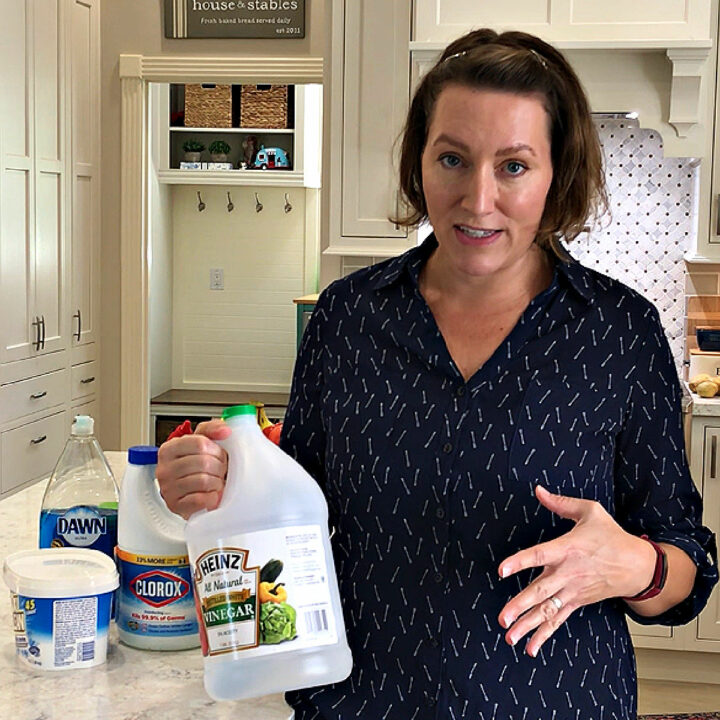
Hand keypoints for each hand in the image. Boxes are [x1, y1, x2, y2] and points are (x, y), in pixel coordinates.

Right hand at [156, 419, 230, 518]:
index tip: (219, 455)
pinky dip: (212, 497)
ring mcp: (168, 488)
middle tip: (220, 471)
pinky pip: (201, 499)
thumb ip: (212, 430)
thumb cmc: (196, 467)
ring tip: (215, 482)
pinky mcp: (176, 506)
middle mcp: (164, 468)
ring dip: (217, 483)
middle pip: (204, 462)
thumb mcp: (201, 442)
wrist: (190, 493)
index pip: (200, 443)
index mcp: (169, 449)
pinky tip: (210, 494)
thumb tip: (225, 430)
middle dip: (219, 467)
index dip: (216, 450)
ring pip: (203, 481)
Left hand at [496, 485, 655, 657]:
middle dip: (520, 605)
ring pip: (547, 610)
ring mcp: (572, 591)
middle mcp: (567, 573)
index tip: (502, 570)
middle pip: (540, 590)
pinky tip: (530, 647)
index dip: (520, 561)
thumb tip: (538, 490)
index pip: (538, 555)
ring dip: (527, 625)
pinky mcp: (577, 602)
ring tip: (509, 637)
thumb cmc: (612, 536)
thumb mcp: (590, 512)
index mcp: (566, 548)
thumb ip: (560, 503)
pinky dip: (544, 634)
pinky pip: (558, 620)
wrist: (638, 565)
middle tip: (503, 618)